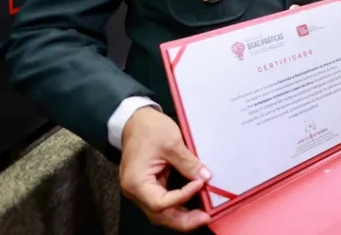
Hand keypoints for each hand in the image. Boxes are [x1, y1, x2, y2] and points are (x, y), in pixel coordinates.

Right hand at [119, 107, 211, 231]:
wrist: (135, 120)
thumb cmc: (149, 129)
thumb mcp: (171, 143)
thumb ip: (188, 163)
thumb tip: (205, 177)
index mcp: (136, 182)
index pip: (161, 202)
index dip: (183, 196)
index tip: (200, 183)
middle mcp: (136, 191)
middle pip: (159, 215)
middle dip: (183, 220)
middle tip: (205, 218)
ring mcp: (142, 190)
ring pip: (161, 212)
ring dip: (181, 216)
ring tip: (202, 215)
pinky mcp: (149, 186)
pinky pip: (164, 202)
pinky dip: (178, 205)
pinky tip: (193, 206)